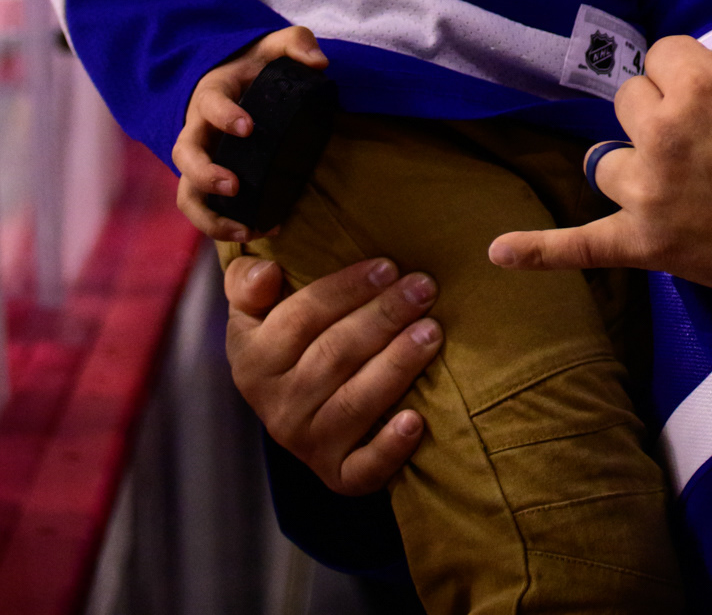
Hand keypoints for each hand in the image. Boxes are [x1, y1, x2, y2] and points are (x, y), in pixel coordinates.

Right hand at [173, 23, 328, 239]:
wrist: (233, 82)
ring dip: (208, 215)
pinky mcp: (206, 181)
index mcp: (212, 94)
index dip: (224, 116)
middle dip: (205, 173)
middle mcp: (197, 129)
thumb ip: (297, 43)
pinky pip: (203, 209)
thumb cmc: (256, 67)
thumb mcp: (275, 47)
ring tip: (244, 229)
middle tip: (234, 186)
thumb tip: (319, 62)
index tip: (248, 128)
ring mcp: (199, 159)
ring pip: (186, 192)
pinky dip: (222, 226)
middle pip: (185, 154)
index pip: (210, 104)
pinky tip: (257, 232)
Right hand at [225, 254, 441, 494]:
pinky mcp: (338, 476)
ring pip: (354, 403)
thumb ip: (248, 281)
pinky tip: (416, 420)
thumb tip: (267, 272)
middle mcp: (276, 408)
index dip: (346, 289)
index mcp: (253, 361)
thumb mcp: (254, 309)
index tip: (388, 266)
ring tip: (432, 332)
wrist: (297, 409)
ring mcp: (307, 445)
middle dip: (384, 317)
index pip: (301, 318)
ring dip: (396, 366)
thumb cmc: (288, 339)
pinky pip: (363, 469)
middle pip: (334, 355)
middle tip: (423, 289)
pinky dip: (390, 447)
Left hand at [490, 0, 711, 292]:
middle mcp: (663, 134)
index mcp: (698, 83)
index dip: (695, 72)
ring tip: (674, 175)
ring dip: (634, 163)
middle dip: (663, 112)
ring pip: (609, 161)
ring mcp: (651, 194)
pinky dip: (541, 252)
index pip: (662, 56)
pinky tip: (500, 252)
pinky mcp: (650, 246)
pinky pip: (584, 246)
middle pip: (631, 103)